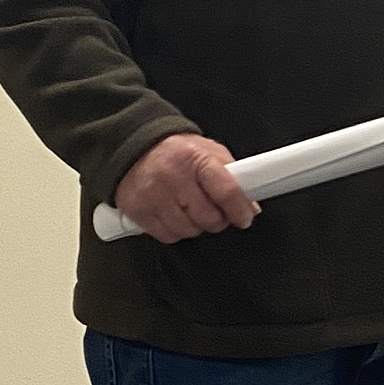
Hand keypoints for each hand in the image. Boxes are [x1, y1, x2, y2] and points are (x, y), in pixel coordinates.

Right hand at [113, 134, 259, 244]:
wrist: (134, 148)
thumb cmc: (176, 152)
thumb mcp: (208, 151)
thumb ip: (232, 176)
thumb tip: (250, 206)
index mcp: (197, 159)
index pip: (226, 191)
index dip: (240, 210)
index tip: (244, 217)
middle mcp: (175, 178)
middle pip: (209, 218)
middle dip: (217, 219)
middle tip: (213, 210)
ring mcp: (155, 196)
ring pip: (189, 230)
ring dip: (195, 225)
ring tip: (190, 208)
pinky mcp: (140, 211)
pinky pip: (168, 236)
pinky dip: (176, 230)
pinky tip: (174, 214)